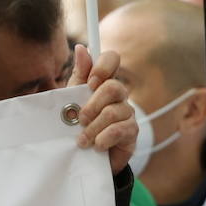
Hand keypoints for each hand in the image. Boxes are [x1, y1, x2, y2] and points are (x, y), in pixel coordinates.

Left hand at [68, 45, 136, 174]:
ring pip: (113, 112)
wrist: (89, 156)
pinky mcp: (132, 132)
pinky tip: (97, 145)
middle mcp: (119, 95)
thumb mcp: (73, 99)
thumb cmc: (81, 123)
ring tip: (82, 140)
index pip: (112, 59)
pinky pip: (119, 130)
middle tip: (81, 119)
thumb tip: (81, 48)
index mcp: (104, 81)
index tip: (90, 83)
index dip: (102, 67)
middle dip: (93, 104)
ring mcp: (128, 113)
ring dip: (93, 127)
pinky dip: (103, 138)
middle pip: (113, 87)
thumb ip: (79, 76)